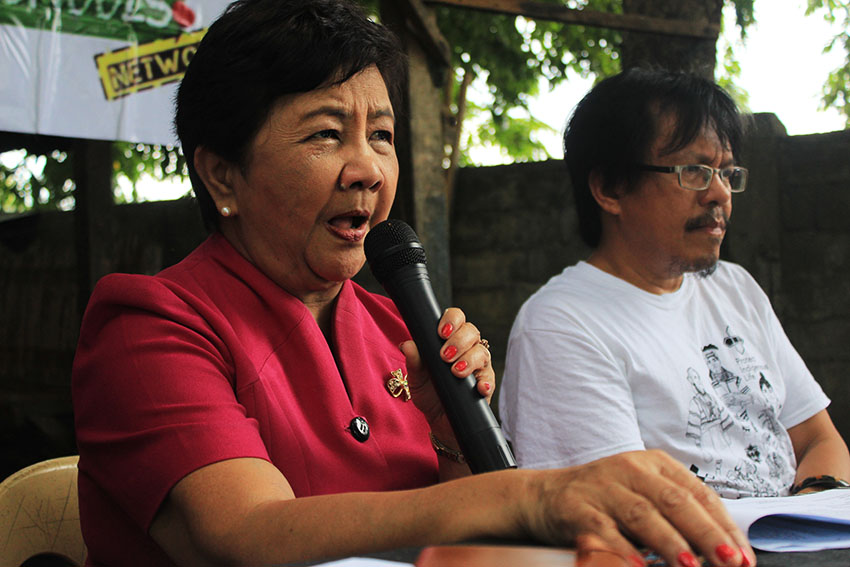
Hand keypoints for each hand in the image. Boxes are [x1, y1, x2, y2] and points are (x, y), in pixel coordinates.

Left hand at [400, 307, 494, 426]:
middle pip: (472, 332)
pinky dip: (485, 383)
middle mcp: (468, 349)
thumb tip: (407, 345)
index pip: (457, 318)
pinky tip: (478, 387)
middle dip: (459, 341)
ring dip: (469, 360)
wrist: (438, 420)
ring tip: (455, 372)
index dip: (452, 319)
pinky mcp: (486, 386)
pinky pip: (490, 380)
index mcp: (450, 339)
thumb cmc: (429, 392)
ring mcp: (479, 367)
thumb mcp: (416, 378)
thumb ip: (414, 361)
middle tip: (444, 356)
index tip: (441, 332)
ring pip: (482, 353)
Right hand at [522, 450, 754, 566]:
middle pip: (676, 502)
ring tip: (692, 566)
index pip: (698, 493)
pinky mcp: (578, 508)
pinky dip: (624, 550)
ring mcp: (603, 487)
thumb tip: (723, 549)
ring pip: (644, 515)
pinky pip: (605, 530)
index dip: (724, 526)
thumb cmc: (603, 502)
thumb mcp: (643, 497)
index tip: (743, 556)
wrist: (543, 496)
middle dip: (707, 534)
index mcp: (654, 464)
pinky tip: (639, 566)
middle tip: (730, 562)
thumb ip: (677, 516)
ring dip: (671, 544)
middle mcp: (630, 470)